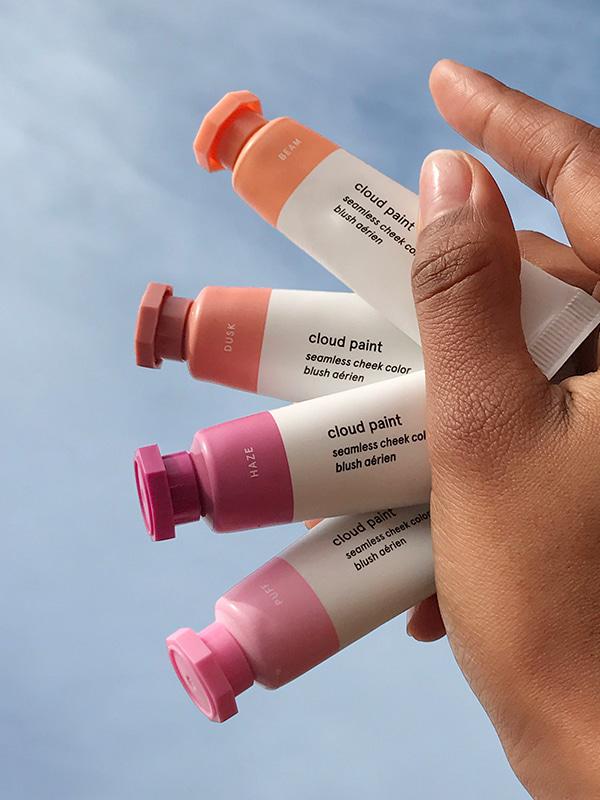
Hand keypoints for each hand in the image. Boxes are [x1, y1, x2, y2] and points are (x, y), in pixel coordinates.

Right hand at [410, 64, 599, 796]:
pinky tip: (433, 483)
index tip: (446, 83)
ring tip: (397, 419)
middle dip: (462, 281)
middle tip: (381, 288)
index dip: (518, 123)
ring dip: (456, 369)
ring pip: (539, 342)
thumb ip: (462, 297)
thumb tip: (444, 185)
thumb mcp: (480, 431)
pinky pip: (540, 401)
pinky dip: (479, 421)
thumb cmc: (551, 599)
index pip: (598, 182)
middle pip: (557, 271)